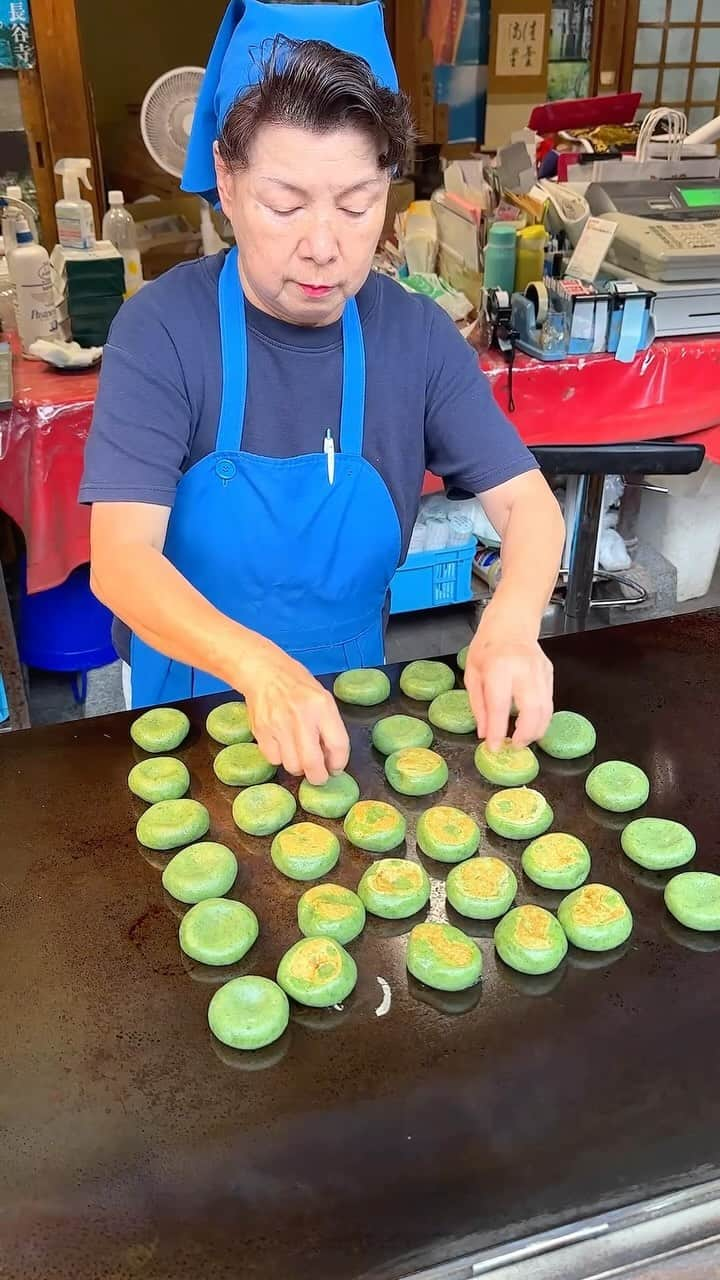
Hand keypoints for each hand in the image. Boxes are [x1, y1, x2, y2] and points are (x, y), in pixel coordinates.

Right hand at [231, 637, 349, 784]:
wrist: (264, 672)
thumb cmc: (297, 685)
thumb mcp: (322, 698)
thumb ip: (329, 727)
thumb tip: (331, 760)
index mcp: (322, 706)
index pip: (338, 745)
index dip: (339, 763)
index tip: (335, 768)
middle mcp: (301, 716)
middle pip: (312, 763)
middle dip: (319, 777)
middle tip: (319, 776)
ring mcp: (278, 725)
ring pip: (292, 765)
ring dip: (298, 767)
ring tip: (299, 755)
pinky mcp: (261, 731)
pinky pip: (273, 759)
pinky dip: (280, 758)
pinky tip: (282, 745)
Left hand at [464, 606, 552, 751]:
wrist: (511, 623)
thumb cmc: (487, 648)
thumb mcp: (472, 675)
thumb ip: (478, 705)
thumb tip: (484, 733)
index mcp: (498, 668)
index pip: (499, 706)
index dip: (497, 730)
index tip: (494, 747)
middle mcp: (523, 669)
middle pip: (532, 710)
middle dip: (525, 735)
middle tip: (514, 746)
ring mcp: (540, 671)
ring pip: (546, 709)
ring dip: (536, 730)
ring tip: (523, 739)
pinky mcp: (549, 673)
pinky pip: (549, 701)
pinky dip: (541, 718)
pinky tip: (531, 724)